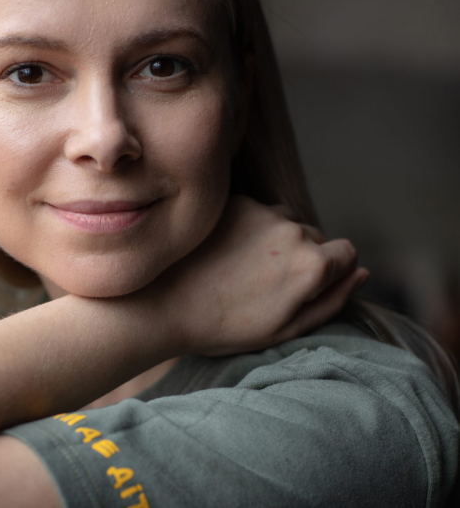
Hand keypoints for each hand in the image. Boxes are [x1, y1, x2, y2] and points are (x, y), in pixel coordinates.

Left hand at [151, 196, 367, 356]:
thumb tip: (363, 273)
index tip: (306, 285)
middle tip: (266, 281)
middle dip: (302, 255)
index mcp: (310, 264)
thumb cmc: (225, 325)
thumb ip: (332, 300)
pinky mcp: (233, 201)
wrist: (164, 302)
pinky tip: (224, 250)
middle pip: (315, 236)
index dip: (332, 271)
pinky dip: (248, 227)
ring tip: (243, 266)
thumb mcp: (286, 328)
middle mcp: (290, 229)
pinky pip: (256, 212)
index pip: (347, 252)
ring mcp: (259, 211)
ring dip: (276, 238)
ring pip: (285, 221)